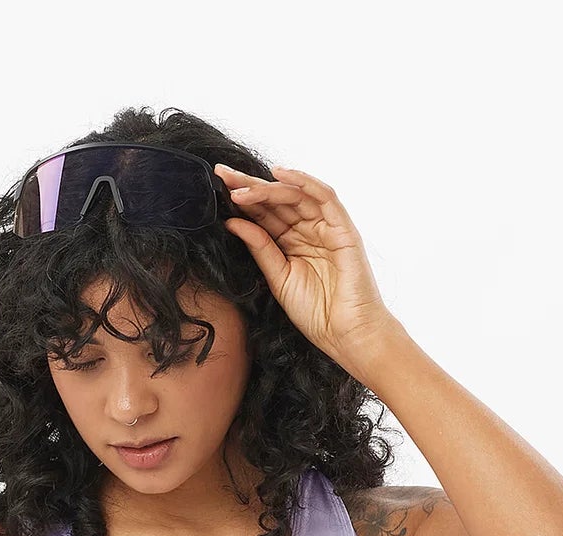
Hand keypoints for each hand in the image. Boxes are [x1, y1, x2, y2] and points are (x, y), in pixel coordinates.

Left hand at [215, 161, 397, 372]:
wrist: (346, 335)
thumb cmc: (316, 313)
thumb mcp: (278, 279)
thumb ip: (260, 249)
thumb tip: (232, 222)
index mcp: (291, 243)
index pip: (264, 214)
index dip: (241, 201)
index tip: (215, 189)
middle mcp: (308, 230)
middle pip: (276, 200)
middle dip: (248, 186)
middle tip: (221, 175)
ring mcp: (326, 227)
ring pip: (296, 195)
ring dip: (268, 187)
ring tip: (240, 185)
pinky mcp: (343, 229)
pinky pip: (324, 197)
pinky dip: (303, 182)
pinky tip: (279, 174)